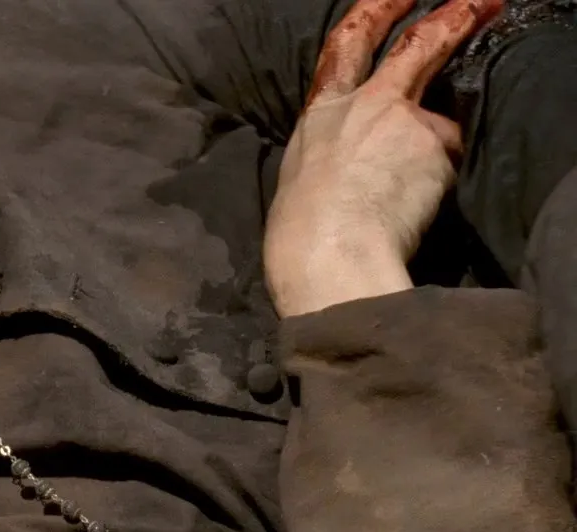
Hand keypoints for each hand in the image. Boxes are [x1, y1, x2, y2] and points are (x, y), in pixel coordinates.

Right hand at [264, 0, 502, 316]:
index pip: (343, 50)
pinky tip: (433, 195)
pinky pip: (452, 153)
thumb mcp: (304, 179)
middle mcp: (359, 105)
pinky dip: (448, 169)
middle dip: (440, 17)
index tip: (391, 0)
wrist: (327, 250)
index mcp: (319, 116)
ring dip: (468, 59)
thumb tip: (371, 162)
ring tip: (484, 47)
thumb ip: (339, 156)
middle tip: (471, 2)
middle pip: (408, 46)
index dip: (370, 17)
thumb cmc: (302, 233)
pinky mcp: (434, 143)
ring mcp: (400, 118)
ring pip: (444, 87)